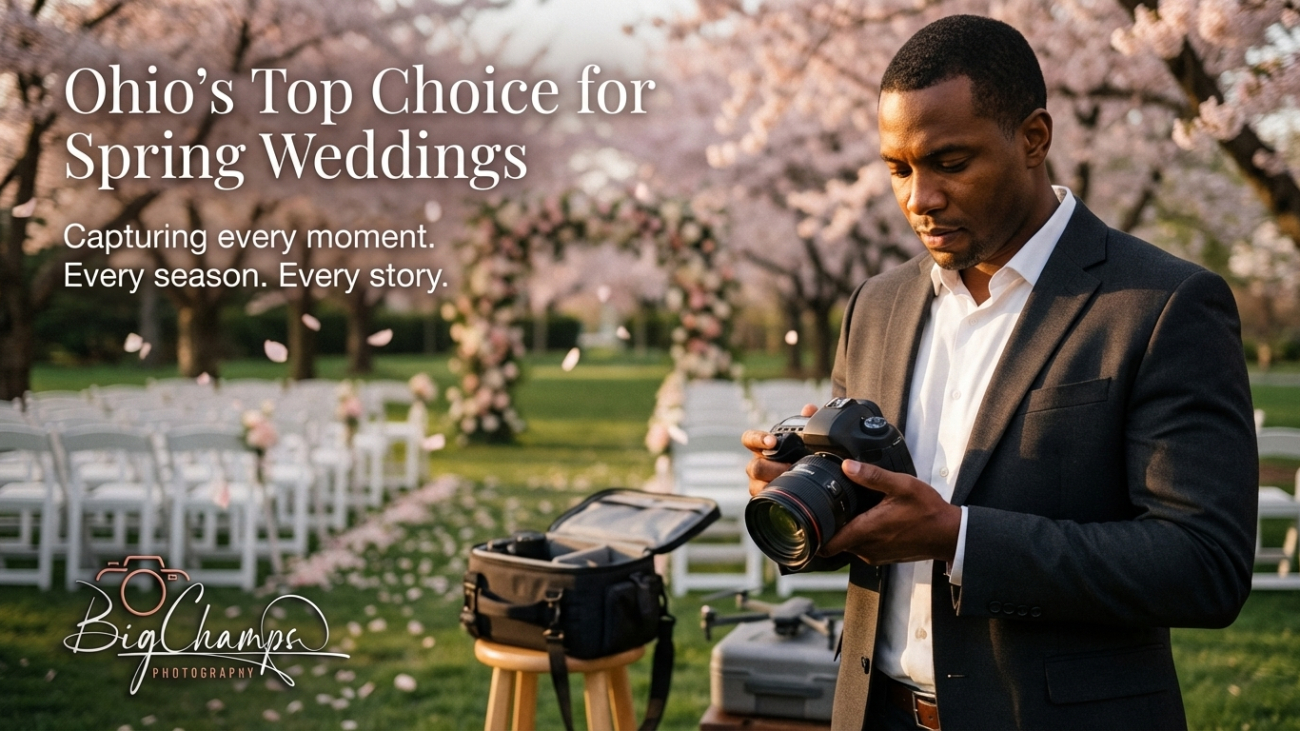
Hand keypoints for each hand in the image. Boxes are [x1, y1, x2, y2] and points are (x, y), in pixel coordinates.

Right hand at [741, 402, 817, 496]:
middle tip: (788, 466)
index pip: (749, 439)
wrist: (807, 482)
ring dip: (773, 483)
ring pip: (755, 485)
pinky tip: (786, 496)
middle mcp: (757, 464)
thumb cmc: (801, 457)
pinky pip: (762, 499)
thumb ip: (807, 422)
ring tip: (790, 481)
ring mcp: (757, 482)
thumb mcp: (806, 439)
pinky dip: (773, 497)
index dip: (757, 439)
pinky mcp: (762, 498)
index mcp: (763, 447)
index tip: (772, 441)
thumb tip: (809, 409)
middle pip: (754, 466)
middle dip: (771, 467)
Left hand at [820, 460, 961, 564]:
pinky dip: (859, 533)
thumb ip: (873, 476)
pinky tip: (868, 516)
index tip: (805, 521)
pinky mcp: (881, 555)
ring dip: (846, 528)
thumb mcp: (902, 485)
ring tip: (850, 508)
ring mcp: (874, 554)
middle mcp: (867, 547)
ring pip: (847, 543)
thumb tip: (847, 466)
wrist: (949, 534)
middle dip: (829, 525)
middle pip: (834, 541)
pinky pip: (861, 545)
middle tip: (829, 505)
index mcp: (867, 531)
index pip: (827, 545)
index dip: (812, 535)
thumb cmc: (928, 512)